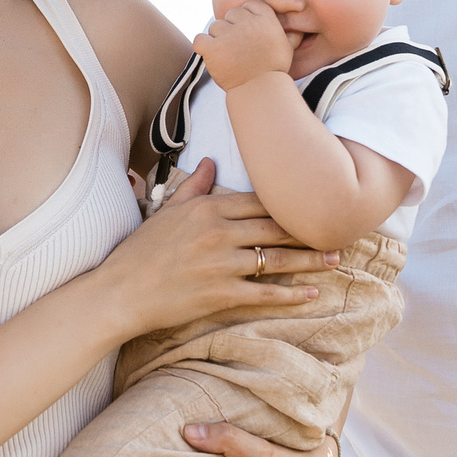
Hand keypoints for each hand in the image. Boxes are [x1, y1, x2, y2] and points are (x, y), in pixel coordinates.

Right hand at [93, 160, 336, 333]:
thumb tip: (210, 162)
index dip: (289, 205)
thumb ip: (194, 187)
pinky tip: (311, 294)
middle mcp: (217, 233)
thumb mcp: (166, 212)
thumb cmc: (139, 252)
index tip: (312, 205)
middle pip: (275, 228)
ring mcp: (220, 264)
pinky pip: (264, 293)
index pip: (259, 201)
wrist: (119, 293)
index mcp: (206, 209)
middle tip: (337, 232)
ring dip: (308, 260)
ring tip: (333, 260)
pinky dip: (290, 294)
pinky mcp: (219, 294)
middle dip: (308, 231)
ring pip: (275, 259)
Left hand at [194, 2, 294, 90]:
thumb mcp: (288, 48)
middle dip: (232, 29)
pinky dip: (202, 46)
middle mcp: (247, 23)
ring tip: (228, 56)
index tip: (248, 33)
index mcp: (265, 19)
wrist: (261, 90)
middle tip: (237, 47)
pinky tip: (210, 54)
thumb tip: (298, 30)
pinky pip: (199, 39)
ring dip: (218, 39)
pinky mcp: (213, 48)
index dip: (246, 18)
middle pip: (230, 15)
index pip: (249, 5)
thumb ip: (290, 34)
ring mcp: (228, 35)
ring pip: (215, 27)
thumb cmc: (274, 70)